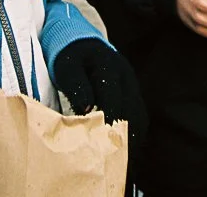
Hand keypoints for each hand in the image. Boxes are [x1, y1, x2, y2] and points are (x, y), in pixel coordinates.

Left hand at [53, 39, 147, 167]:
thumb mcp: (66, 65)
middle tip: (112, 163)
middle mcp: (127, 78)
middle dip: (122, 139)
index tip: (99, 146)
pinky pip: (139, 119)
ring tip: (120, 164)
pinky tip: (124, 153)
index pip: (113, 101)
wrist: (80, 42)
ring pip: (139, 118)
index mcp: (110, 68)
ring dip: (131, 141)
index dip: (107, 124)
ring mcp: (132, 87)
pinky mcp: (133, 96)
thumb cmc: (70, 55)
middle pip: (131, 113)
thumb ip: (76, 84)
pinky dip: (133, 137)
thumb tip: (87, 108)